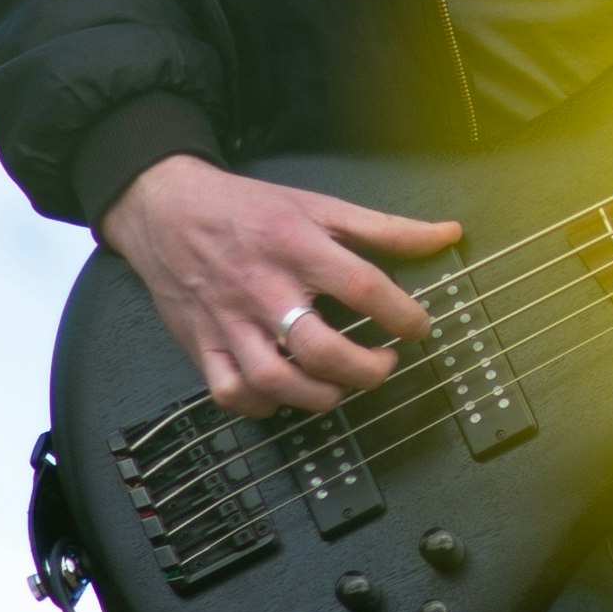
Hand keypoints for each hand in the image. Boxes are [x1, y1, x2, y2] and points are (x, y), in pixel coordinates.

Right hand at [100, 154, 462, 413]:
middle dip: (365, 370)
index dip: (403, 314)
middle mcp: (263, 287)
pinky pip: (231, 392)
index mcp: (297, 246)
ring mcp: (228, 321)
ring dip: (318, 396)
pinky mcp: (201, 344)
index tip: (419, 327)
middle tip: (384, 364)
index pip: (363, 287)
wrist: (165, 208)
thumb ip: (386, 228)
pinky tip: (285, 395)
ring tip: (340, 386)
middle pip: (319, 347)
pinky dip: (262, 405)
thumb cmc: (248, 208)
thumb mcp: (319, 205)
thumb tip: (447, 234)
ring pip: (274, 380)